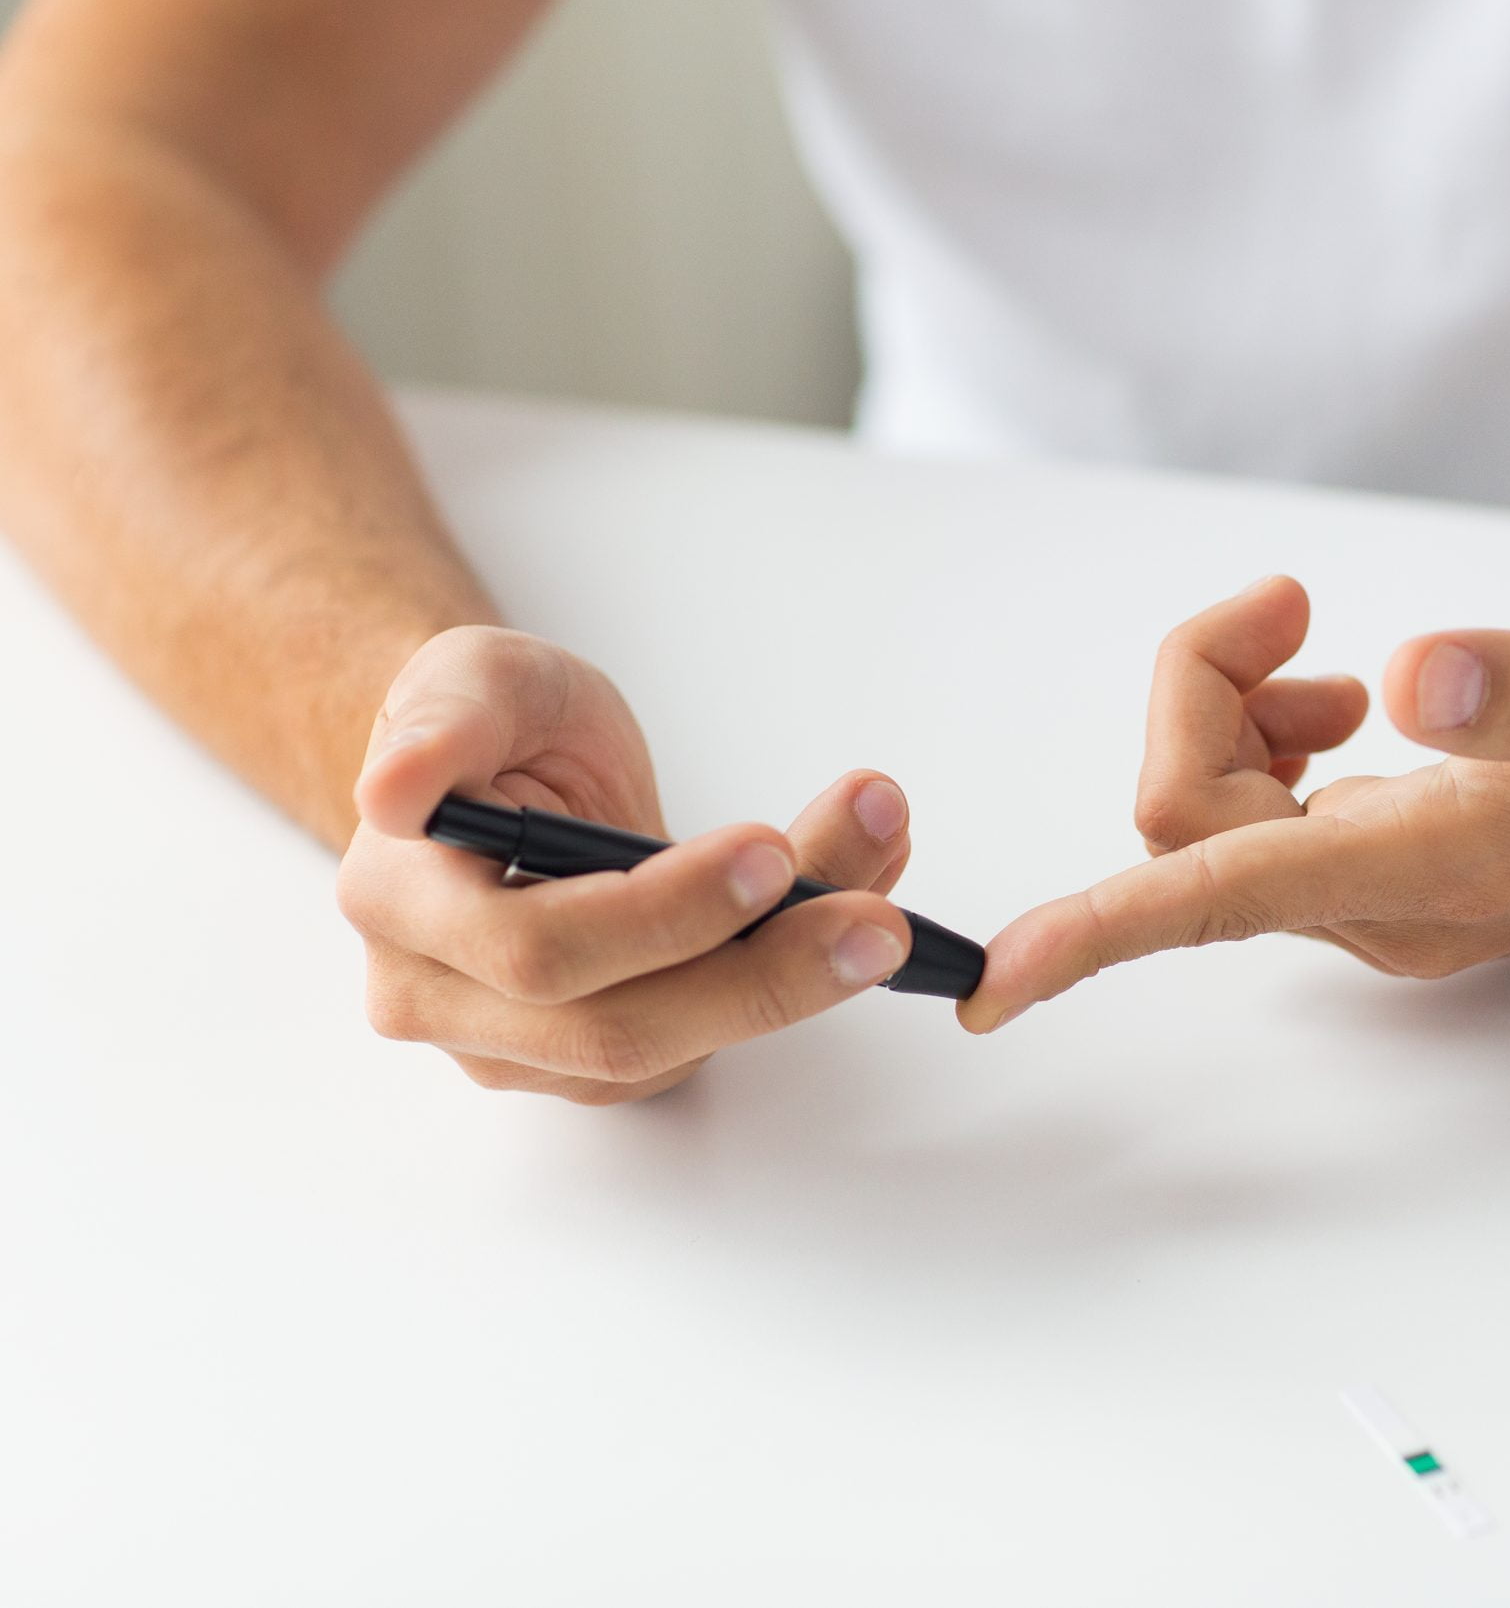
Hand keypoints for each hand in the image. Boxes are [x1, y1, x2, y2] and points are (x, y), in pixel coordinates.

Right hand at [337, 627, 915, 1102]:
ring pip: (675, 1045)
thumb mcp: (473, 675)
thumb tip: (396, 789)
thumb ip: (444, 721)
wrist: (501, 769)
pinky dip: (794, 972)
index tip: (771, 852)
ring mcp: (521, 1045)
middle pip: (619, 1026)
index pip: (537, 946)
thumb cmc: (492, 722)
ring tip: (887, 898)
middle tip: (877, 919)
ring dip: (798, 977)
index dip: (662, 914)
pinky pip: (706, 1035)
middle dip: (763, 972)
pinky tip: (860, 900)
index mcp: (402, 903)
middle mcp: (443, 997)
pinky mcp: (597, 1060)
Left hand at [959, 577, 1509, 1029]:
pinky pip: (1255, 819)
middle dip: (1197, 696)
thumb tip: (1420, 680)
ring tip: (1321, 653)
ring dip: (1229, 713)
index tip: (993, 980)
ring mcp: (1380, 898)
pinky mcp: (1387, 870)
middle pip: (1187, 823)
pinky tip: (1341, 698)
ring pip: (1212, 820)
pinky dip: (1263, 738)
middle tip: (1287, 607)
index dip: (1095, 936)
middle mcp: (1384, 908)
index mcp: (1429, 870)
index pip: (1219, 901)